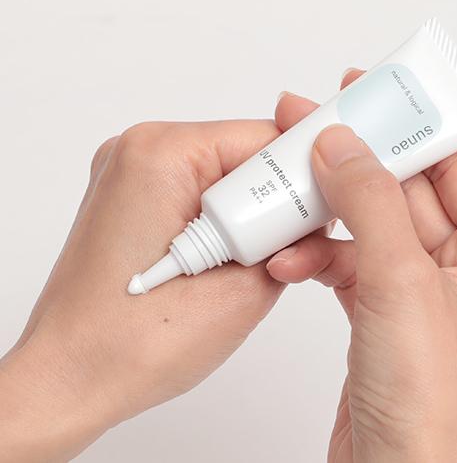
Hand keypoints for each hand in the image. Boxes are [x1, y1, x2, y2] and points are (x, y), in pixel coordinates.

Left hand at [0, 119, 294, 461]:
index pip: (265, 138)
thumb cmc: (131, 347)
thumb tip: (315, 210)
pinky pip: (200, 192)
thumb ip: (292, 238)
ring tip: (244, 265)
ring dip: (251, 217)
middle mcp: (140, 150)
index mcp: (160, 154)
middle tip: (285, 250)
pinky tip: (221, 260)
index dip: (305, 176)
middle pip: (244, 155)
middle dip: (276, 202)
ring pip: (226, 176)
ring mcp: (132, 173)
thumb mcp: (244, 289)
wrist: (69, 378)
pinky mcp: (134, 197)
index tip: (325, 213)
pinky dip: (225, 221)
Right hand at [267, 71, 456, 461]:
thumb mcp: (402, 285)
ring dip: (321, 218)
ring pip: (363, 222)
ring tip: (284, 210)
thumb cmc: (427, 404)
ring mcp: (414, 283)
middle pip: (398, 186)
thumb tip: (340, 145)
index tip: (364, 93)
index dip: (406, 122)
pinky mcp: (377, 304)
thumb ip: (370, 205)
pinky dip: (314, 255)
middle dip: (348, 162)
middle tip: (306, 129)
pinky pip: (343, 258)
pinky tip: (290, 259)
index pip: (451, 160)